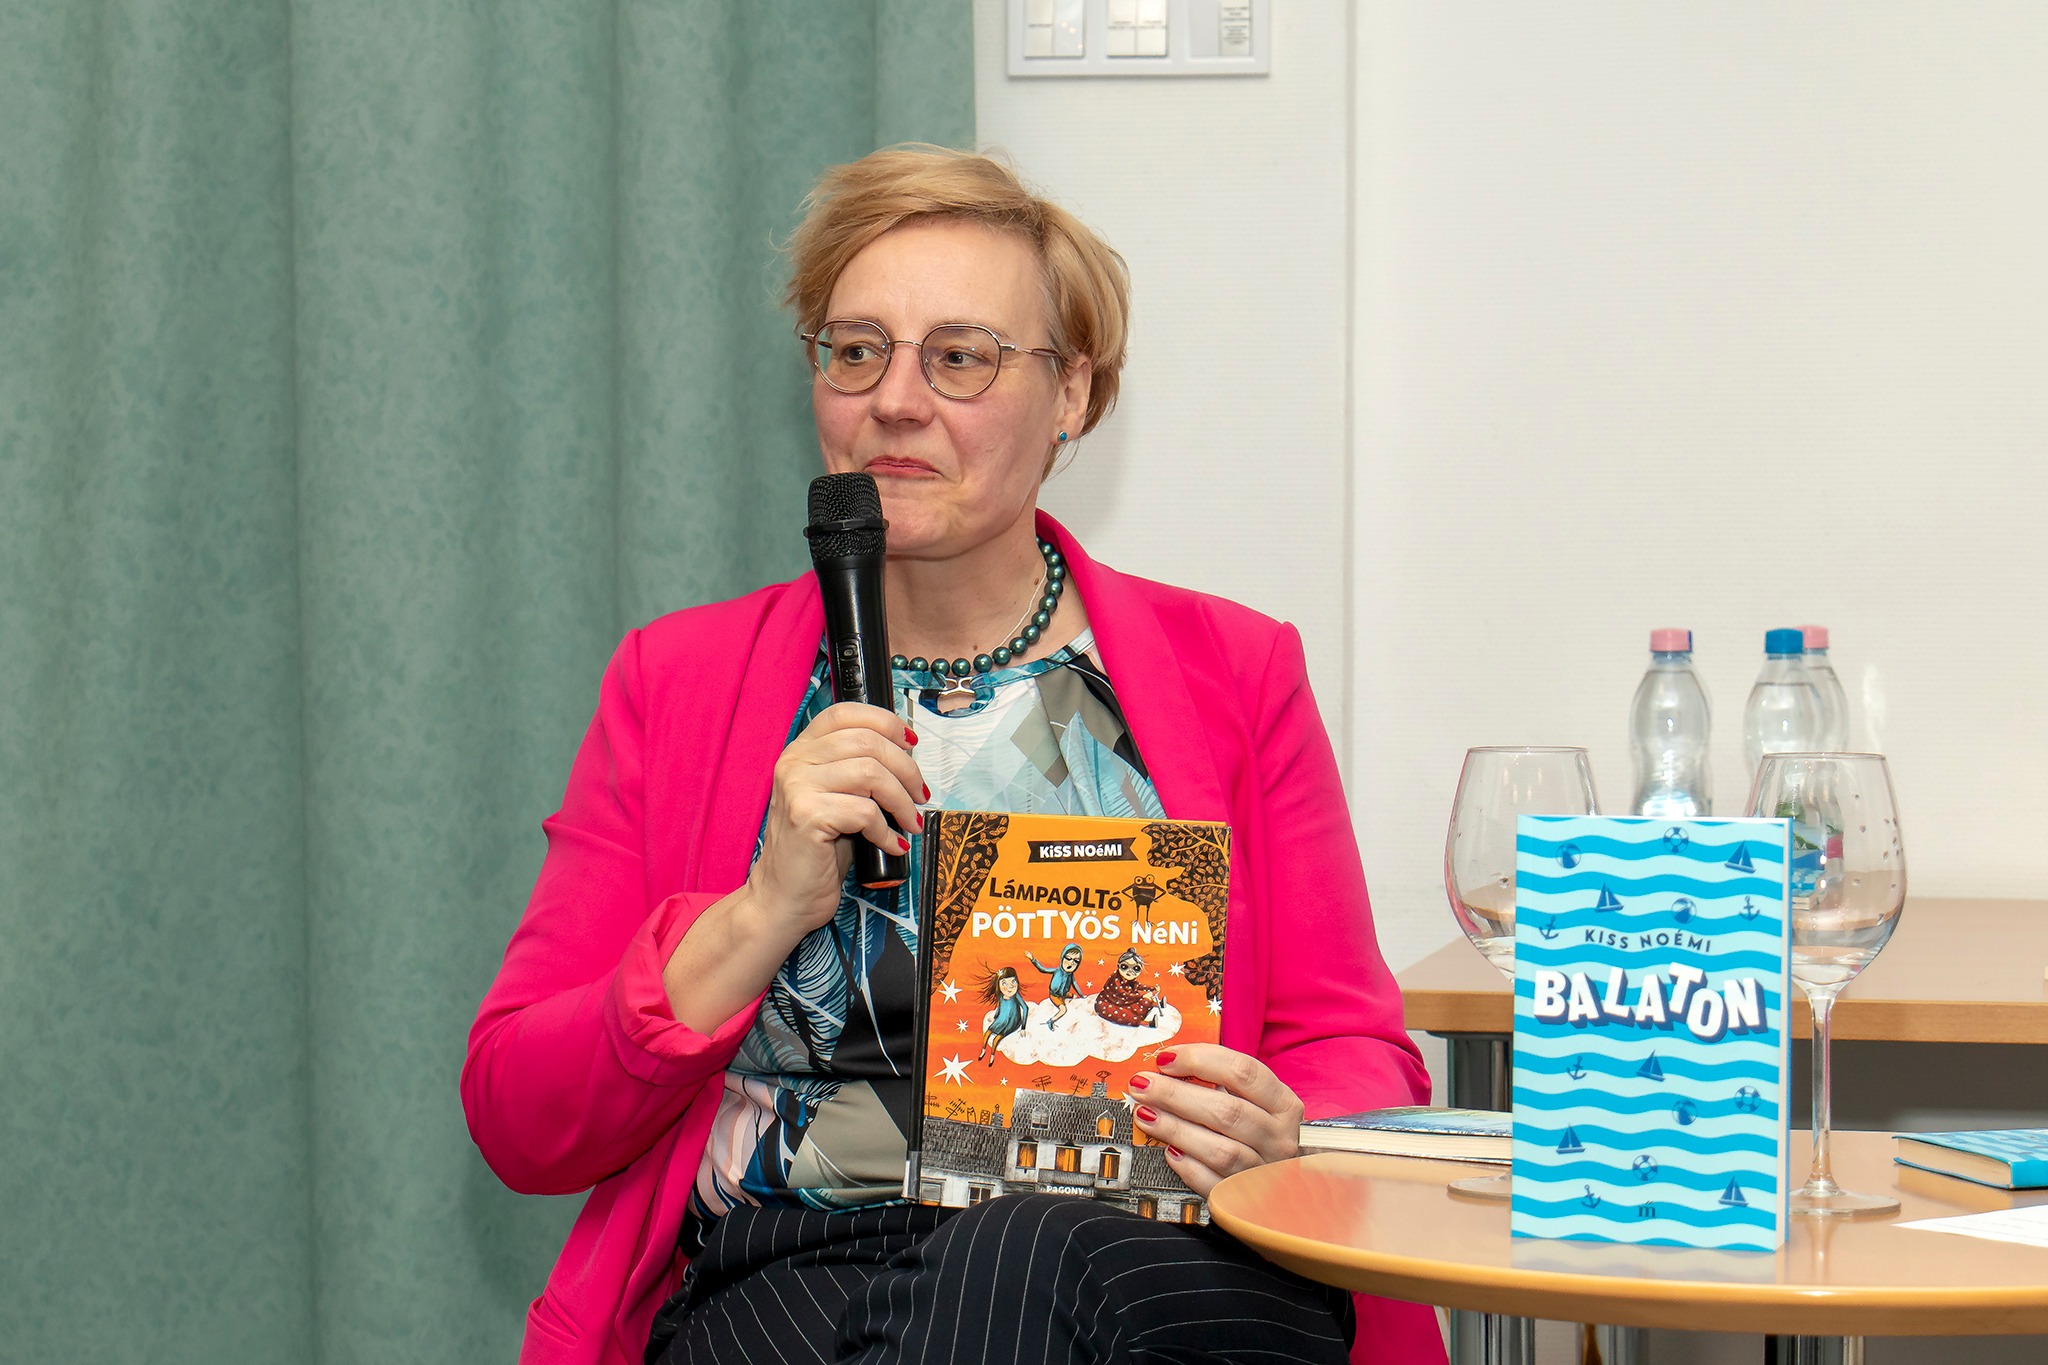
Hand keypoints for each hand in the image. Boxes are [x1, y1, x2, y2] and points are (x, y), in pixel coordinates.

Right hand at [747, 702, 924, 934]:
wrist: (784, 897)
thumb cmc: (818, 851)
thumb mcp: (837, 799)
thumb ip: (858, 770)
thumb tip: (907, 754)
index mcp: (801, 751)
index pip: (845, 713)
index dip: (885, 722)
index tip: (911, 745)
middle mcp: (794, 762)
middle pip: (867, 741)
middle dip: (906, 768)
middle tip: (921, 795)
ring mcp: (797, 788)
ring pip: (870, 773)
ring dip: (902, 800)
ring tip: (911, 821)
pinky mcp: (806, 817)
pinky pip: (865, 812)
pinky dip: (888, 830)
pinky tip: (892, 845)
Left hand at [1127, 1043, 1302, 1197]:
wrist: (1278, 1188)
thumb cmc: (1254, 1131)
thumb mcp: (1251, 1101)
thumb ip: (1219, 1082)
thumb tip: (1167, 1065)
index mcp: (1283, 1104)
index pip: (1243, 1072)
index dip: (1200, 1060)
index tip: (1165, 1058)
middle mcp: (1279, 1138)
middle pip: (1227, 1111)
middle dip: (1177, 1094)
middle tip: (1143, 1084)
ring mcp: (1263, 1172)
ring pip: (1219, 1150)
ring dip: (1176, 1129)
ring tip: (1145, 1114)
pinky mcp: (1244, 1200)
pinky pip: (1212, 1183)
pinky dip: (1188, 1167)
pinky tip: (1168, 1151)